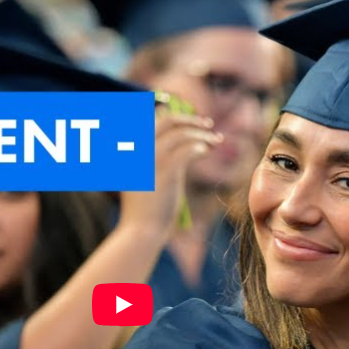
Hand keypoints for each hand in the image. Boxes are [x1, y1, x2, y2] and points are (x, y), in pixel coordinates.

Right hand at [119, 112, 221, 235]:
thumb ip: (159, 159)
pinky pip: (186, 150)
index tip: (193, 122)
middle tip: (208, 123)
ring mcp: (150, 160)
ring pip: (180, 134)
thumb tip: (183, 144)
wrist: (140, 231)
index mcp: (132, 150)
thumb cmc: (145, 209)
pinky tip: (206, 151)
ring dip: (202, 134)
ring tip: (216, 141)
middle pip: (166, 121)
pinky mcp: (164, 172)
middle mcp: (139, 150)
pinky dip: (199, 147)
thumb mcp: (148, 178)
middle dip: (190, 119)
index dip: (175, 117)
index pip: (153, 121)